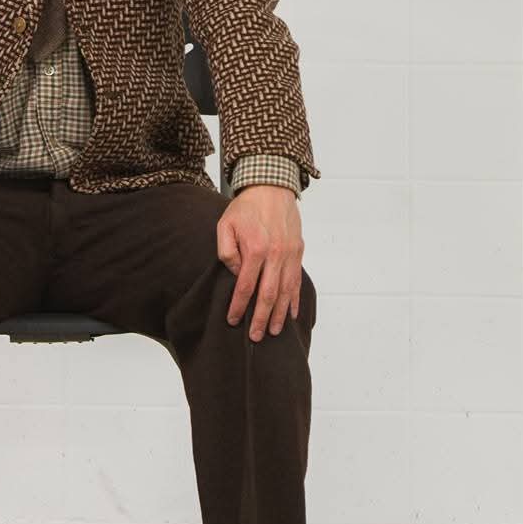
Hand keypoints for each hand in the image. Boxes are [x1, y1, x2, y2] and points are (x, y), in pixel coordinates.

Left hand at [216, 184, 303, 340]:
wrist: (271, 187)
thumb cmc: (245, 207)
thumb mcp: (225, 225)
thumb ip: (226, 252)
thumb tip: (235, 274)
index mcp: (255, 249)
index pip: (245, 287)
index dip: (239, 306)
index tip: (233, 320)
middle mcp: (275, 255)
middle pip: (268, 295)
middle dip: (261, 319)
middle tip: (255, 336)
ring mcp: (289, 255)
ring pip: (286, 292)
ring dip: (280, 315)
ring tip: (274, 331)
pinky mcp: (298, 252)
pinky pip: (297, 281)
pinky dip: (295, 300)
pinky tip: (292, 314)